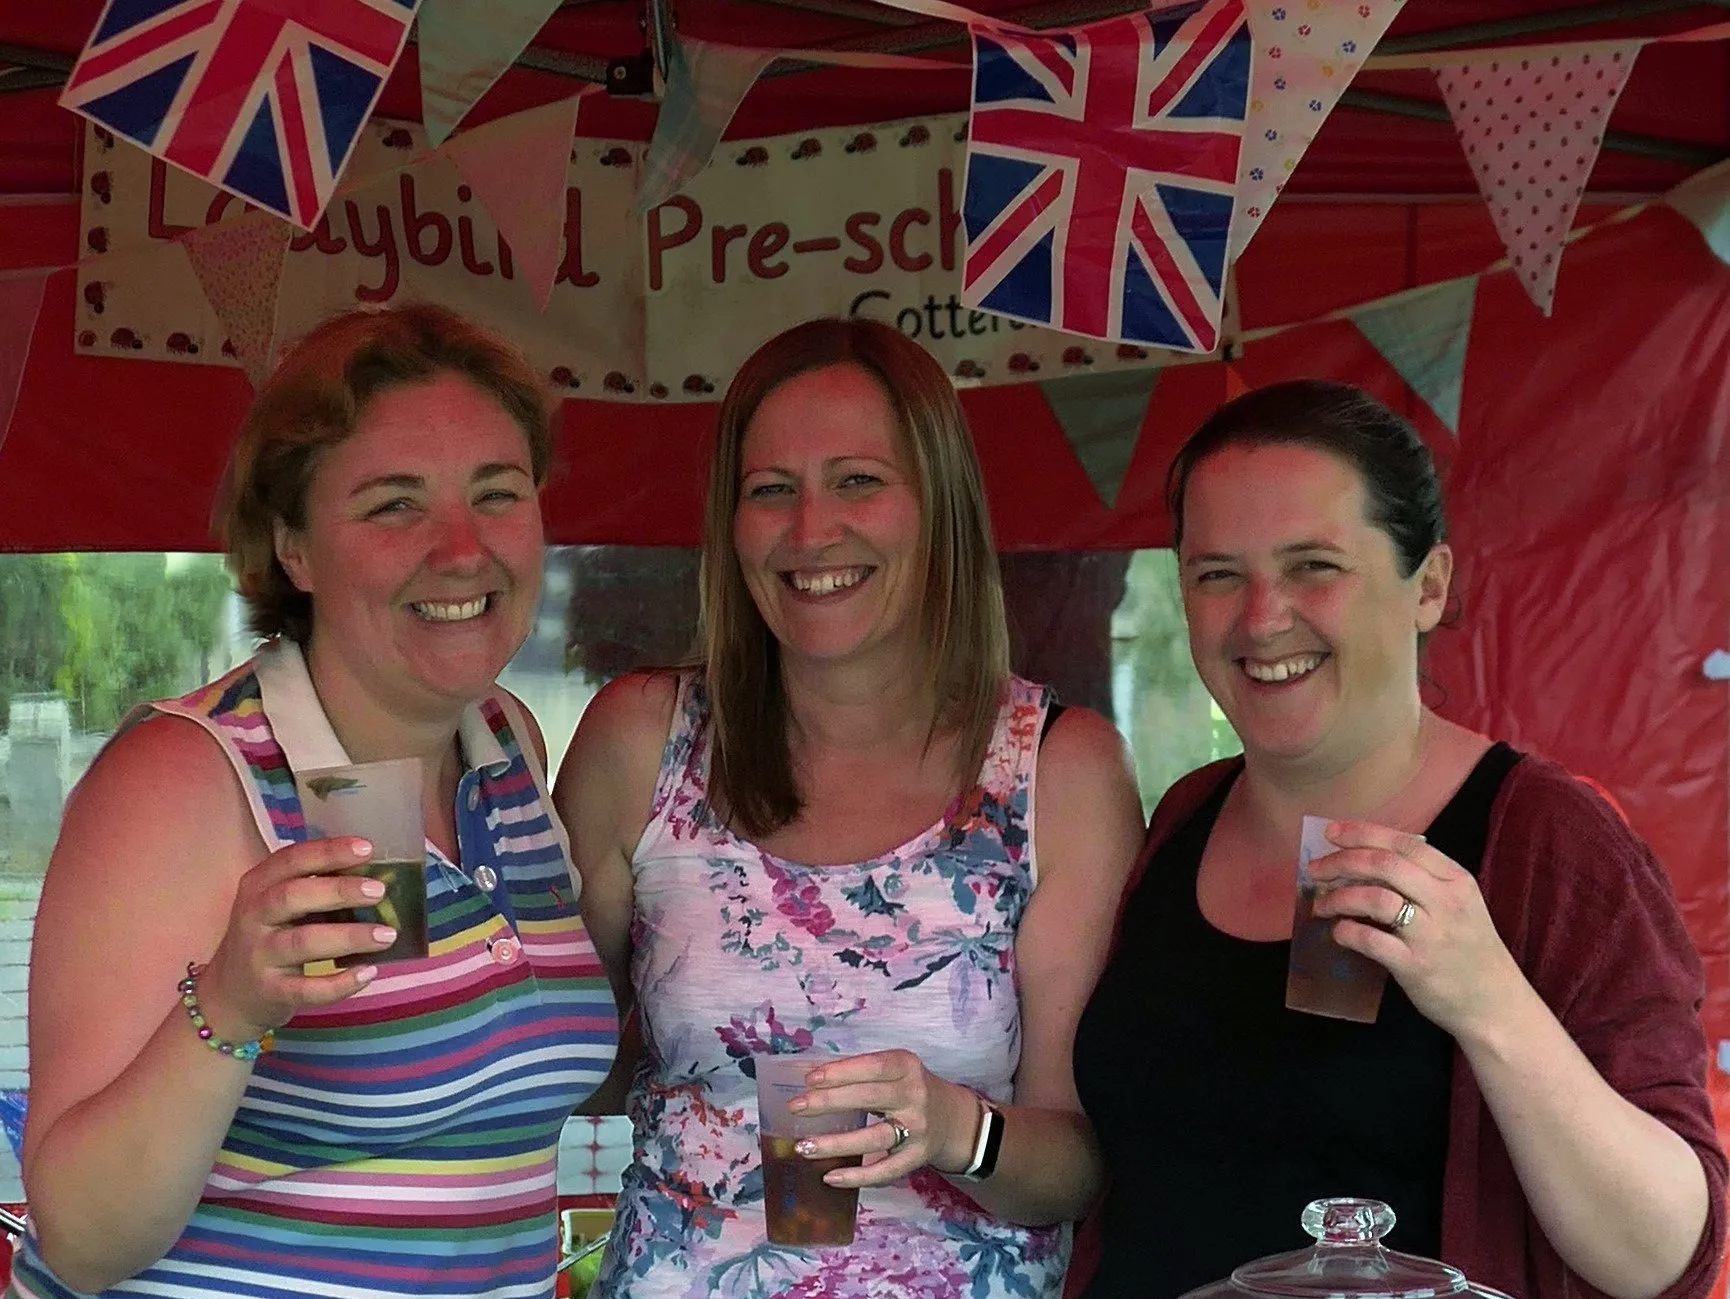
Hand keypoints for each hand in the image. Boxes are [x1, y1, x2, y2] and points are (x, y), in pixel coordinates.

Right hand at [195, 837, 399, 1040]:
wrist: (228, 994)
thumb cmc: (268, 936)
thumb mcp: (277, 904)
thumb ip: (314, 885)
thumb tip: (373, 873)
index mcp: (258, 886)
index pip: (291, 860)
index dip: (328, 852)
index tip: (366, 848)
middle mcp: (254, 917)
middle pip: (293, 897)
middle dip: (338, 891)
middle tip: (379, 891)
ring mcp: (260, 956)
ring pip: (303, 942)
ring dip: (349, 937)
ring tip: (387, 935)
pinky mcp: (270, 991)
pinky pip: (307, 989)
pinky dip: (339, 983)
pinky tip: (369, 972)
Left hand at [783, 1049, 980, 1187]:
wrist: (951, 1119)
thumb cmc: (909, 1089)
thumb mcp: (896, 1070)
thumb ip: (862, 1073)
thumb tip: (812, 1081)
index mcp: (907, 1066)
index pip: (873, 1066)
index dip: (841, 1072)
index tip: (810, 1079)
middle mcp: (915, 1096)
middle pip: (869, 1099)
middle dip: (829, 1102)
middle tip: (796, 1107)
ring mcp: (917, 1130)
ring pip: (874, 1138)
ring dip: (835, 1143)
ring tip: (803, 1146)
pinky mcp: (916, 1158)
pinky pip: (884, 1171)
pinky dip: (856, 1176)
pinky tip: (830, 1176)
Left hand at [1310, 820, 1530, 1041]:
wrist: (1495, 1005)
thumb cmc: (1470, 951)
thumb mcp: (1460, 903)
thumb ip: (1425, 879)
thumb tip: (1369, 856)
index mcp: (1456, 880)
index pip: (1404, 844)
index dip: (1363, 833)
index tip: (1332, 832)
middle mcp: (1445, 901)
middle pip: (1384, 864)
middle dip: (1342, 861)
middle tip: (1316, 870)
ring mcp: (1431, 934)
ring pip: (1374, 898)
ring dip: (1338, 897)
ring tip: (1322, 905)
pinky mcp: (1415, 966)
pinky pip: (1370, 940)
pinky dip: (1346, 931)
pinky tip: (1339, 932)